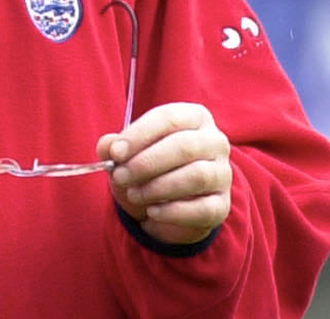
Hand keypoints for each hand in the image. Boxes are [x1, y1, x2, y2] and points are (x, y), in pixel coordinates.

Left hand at [97, 102, 231, 246]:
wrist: (165, 204)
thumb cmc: (147, 167)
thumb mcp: (127, 153)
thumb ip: (114, 146)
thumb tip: (108, 146)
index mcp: (193, 117)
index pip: (168, 118)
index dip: (139, 135)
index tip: (116, 153)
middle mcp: (214, 142)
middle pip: (184, 146)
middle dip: (146, 163)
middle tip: (120, 176)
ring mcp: (222, 174)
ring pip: (196, 176)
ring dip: (158, 187)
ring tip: (133, 194)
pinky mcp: (222, 205)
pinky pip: (202, 208)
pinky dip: (172, 212)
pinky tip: (151, 212)